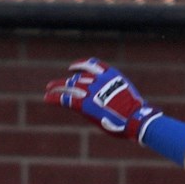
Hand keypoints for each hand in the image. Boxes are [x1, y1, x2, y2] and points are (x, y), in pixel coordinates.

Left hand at [44, 58, 163, 141]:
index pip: (92, 64)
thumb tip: (115, 100)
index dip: (81, 65)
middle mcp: (99, 80)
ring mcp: (90, 91)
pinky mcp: (83, 104)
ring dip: (58, 87)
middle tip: (56, 83)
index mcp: (111, 75)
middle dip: (67, 80)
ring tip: (49, 89)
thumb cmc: (137, 113)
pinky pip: (65, 98)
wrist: (136, 118)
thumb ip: (117, 95)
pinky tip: (47, 97)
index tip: (74, 68)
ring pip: (69, 85)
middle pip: (78, 77)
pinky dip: (55, 97)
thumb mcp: (128, 97)